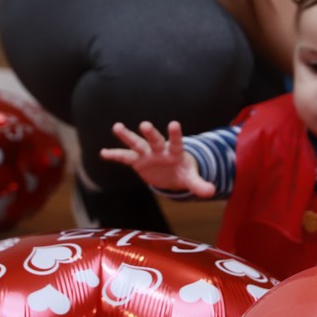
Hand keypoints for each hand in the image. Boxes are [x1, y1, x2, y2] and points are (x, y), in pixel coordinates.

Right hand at [99, 121, 215, 197]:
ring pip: (136, 144)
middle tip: (144, 125)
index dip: (174, 135)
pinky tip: (104, 152)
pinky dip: (114, 155)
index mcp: (175, 153)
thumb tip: (212, 192)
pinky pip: (124, 157)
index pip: (176, 143)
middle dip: (150, 134)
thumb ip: (199, 184)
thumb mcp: (191, 179)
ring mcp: (147, 154)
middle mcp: (159, 150)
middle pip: (155, 140)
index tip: (174, 124)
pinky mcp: (137, 160)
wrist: (171, 173)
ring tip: (117, 127)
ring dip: (127, 136)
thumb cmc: (183, 173)